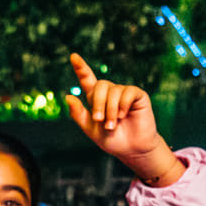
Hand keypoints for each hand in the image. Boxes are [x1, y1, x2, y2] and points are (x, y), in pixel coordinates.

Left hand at [64, 54, 180, 186]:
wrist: (132, 149)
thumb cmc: (111, 139)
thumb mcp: (90, 129)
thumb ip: (79, 114)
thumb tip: (68, 96)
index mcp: (96, 99)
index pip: (87, 80)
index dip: (81, 68)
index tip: (73, 56)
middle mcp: (110, 92)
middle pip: (99, 86)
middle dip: (97, 103)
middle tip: (100, 121)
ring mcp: (124, 92)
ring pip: (113, 91)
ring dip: (110, 110)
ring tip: (112, 125)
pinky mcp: (137, 95)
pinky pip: (127, 92)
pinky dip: (123, 105)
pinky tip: (123, 115)